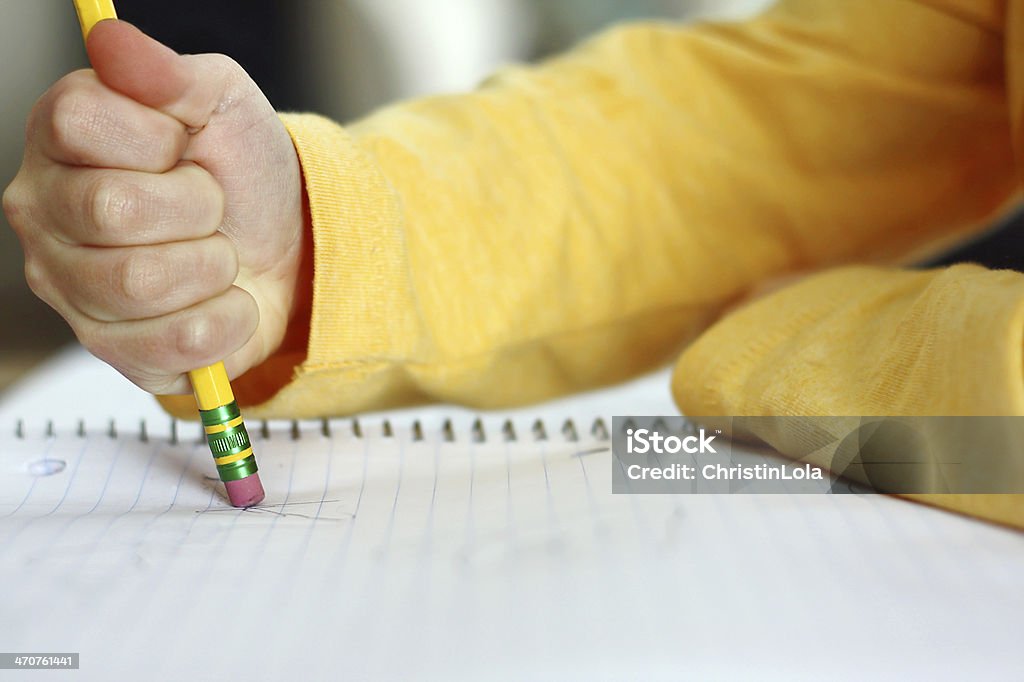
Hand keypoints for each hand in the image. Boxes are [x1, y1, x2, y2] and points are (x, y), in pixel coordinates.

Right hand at [3, 20, 308, 394]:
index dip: (158, 137)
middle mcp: (45, 214)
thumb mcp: (222, 102)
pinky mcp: (114, 351)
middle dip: (198, 205)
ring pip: (141, 282)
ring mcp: (70, 289)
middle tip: (211, 205)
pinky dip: (227, 319)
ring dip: (213, 265)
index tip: (187, 145)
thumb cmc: (242, 171)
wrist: (288, 246)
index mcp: (61, 137)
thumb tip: (108, 37)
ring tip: (218, 254)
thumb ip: (169, 73)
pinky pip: (176, 344)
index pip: (80, 123)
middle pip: (112, 209)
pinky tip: (224, 301)